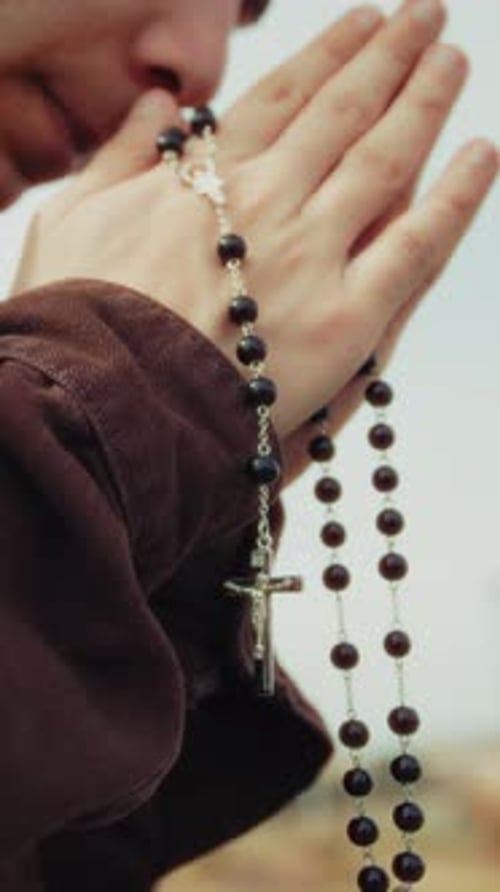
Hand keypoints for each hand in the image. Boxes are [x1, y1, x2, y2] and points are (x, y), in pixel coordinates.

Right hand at [13, 1, 497, 452]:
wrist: (103, 410)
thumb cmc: (76, 324)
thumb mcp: (70, 220)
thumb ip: (119, 156)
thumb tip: (158, 106)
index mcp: (205, 177)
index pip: (283, 96)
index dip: (329, 53)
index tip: (365, 22)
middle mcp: (267, 202)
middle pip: (342, 114)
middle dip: (388, 57)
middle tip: (427, 19)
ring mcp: (311, 258)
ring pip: (384, 162)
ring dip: (423, 103)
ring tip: (451, 63)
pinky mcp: (346, 323)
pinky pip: (416, 248)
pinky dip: (456, 198)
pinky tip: (483, 156)